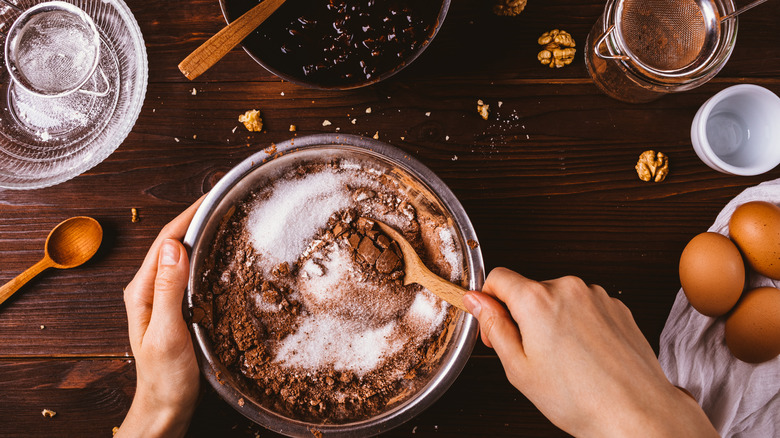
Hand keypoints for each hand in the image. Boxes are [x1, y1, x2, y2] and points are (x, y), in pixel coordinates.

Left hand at [116, 198, 203, 437]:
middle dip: (197, 218)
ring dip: (202, 235)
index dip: (189, 215)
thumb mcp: (167, 333)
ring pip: (183, 256)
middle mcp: (150, 289)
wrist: (165, 409)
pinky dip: (207, 257)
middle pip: (174, 243)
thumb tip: (176, 246)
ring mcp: (163, 298)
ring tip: (228, 219)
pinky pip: (191, 273)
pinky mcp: (177, 308)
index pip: (166, 241)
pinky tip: (224, 256)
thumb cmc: (165, 378)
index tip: (213, 196)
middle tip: (227, 201)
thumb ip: (168, 289)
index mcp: (142, 290)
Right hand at [463, 268, 717, 437]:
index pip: (497, 277)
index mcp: (537, 299)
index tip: (492, 322)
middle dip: (523, 316)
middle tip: (530, 354)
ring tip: (564, 360)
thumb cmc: (580, 398)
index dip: (489, 301)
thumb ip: (493, 326)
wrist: (637, 412)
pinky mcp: (617, 306)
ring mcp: (596, 295)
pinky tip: (585, 356)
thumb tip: (477, 301)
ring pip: (558, 299)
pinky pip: (585, 307)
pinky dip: (579, 324)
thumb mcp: (518, 368)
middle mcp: (568, 288)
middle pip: (529, 290)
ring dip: (553, 320)